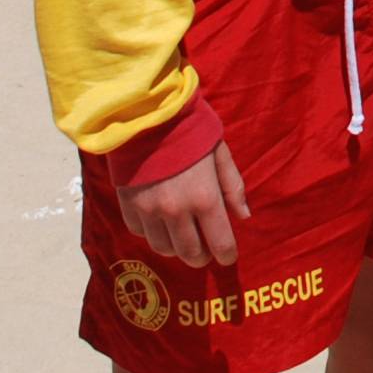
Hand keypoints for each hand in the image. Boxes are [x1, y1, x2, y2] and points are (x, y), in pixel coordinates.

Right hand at [118, 141, 250, 269]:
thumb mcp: (220, 153)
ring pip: (164, 248)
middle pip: (191, 253)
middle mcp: (176, 211)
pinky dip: (153, 233)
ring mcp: (149, 211)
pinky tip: (160, 221)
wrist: (146, 115)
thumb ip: (233, 186)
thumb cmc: (190, 130)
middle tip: (206, 250)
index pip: (220, 243)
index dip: (226, 255)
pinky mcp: (128, 206)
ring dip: (177, 247)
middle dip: (202, 256)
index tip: (228, 256)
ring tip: (183, 236)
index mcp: (204, 198)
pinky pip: (141, 233)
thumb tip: (244, 216)